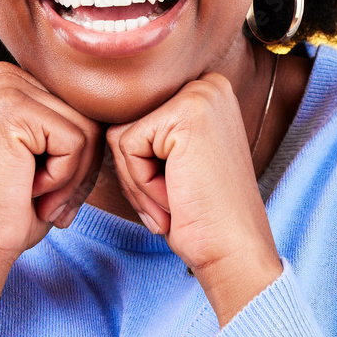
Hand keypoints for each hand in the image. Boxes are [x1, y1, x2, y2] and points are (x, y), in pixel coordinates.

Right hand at [0, 61, 105, 276]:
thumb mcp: (51, 153)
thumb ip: (74, 122)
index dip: (82, 156)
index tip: (52, 187)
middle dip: (82, 167)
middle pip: (89, 114)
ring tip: (38, 195)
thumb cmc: (18, 205)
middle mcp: (5, 74)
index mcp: (14, 79)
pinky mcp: (11, 111)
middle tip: (48, 199)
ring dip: (74, 176)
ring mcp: (5, 88)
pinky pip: (75, 141)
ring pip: (88, 128)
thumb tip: (119, 100)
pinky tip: (29, 190)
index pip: (84, 108)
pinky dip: (62, 178)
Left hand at [104, 72, 282, 322]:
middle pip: (126, 124)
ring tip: (174, 199)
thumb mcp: (172, 162)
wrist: (233, 251)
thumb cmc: (200, 215)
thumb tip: (102, 114)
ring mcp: (200, 94)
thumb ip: (148, 132)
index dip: (142, 166)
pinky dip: (142, 183)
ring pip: (121, 135)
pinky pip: (128, 146)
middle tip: (171, 202)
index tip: (174, 193)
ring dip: (136, 181)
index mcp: (206, 93)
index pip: (137, 121)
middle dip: (135, 173)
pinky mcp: (187, 112)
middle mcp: (207, 84)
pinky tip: (176, 196)